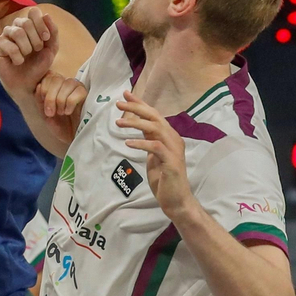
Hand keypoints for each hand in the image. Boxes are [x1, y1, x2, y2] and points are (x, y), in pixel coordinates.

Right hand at [0, 10, 57, 94]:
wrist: (29, 83)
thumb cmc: (38, 65)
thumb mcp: (51, 49)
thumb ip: (52, 32)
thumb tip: (46, 15)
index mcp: (31, 25)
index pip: (33, 12)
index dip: (41, 24)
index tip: (46, 39)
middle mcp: (17, 27)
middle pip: (25, 22)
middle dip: (35, 39)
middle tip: (37, 50)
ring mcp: (6, 35)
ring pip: (17, 32)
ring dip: (26, 48)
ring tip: (26, 56)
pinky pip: (9, 45)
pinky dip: (17, 56)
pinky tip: (18, 62)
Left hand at [36, 72, 84, 121]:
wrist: (74, 139)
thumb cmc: (60, 126)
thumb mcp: (45, 115)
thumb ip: (40, 101)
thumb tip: (38, 86)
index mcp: (55, 87)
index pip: (48, 77)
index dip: (44, 88)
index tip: (43, 104)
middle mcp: (66, 85)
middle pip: (56, 79)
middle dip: (50, 96)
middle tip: (50, 113)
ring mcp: (78, 89)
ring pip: (67, 83)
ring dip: (60, 100)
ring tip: (61, 113)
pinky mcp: (88, 95)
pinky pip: (78, 91)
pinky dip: (70, 103)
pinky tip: (68, 112)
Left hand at [117, 91, 194, 218]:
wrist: (176, 200)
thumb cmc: (164, 178)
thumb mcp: (153, 155)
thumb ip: (149, 139)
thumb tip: (138, 124)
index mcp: (169, 137)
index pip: (154, 115)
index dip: (140, 104)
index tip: (125, 95)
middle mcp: (174, 140)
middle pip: (155, 117)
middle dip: (136, 108)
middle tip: (118, 104)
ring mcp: (174, 151)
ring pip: (156, 128)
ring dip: (136, 123)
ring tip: (118, 123)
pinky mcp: (172, 163)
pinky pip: (155, 147)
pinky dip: (141, 143)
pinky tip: (128, 143)